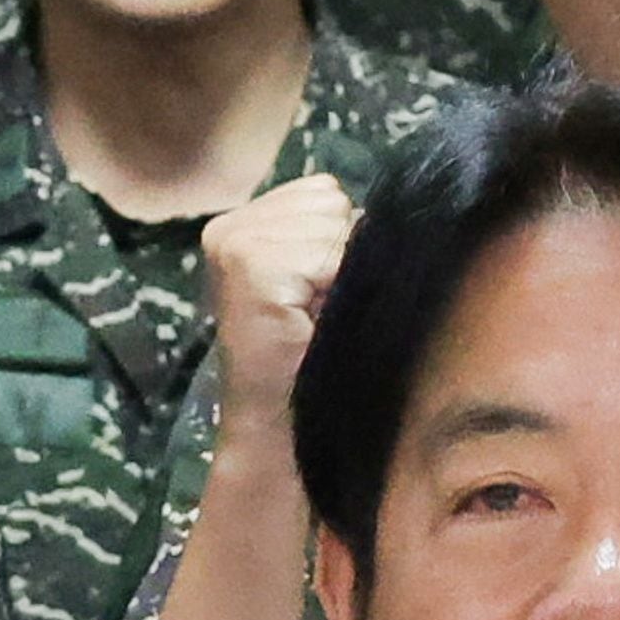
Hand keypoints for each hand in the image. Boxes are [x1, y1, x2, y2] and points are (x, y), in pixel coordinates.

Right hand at [200, 170, 356, 448]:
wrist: (278, 426)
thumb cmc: (306, 357)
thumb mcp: (318, 279)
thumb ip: (332, 231)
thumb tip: (392, 206)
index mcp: (240, 222)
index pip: (322, 192)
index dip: (337, 244)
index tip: (314, 294)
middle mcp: (227, 224)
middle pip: (330, 202)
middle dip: (338, 254)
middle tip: (313, 309)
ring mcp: (233, 242)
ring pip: (333, 223)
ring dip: (337, 273)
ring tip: (310, 316)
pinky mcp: (249, 265)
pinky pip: (327, 253)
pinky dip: (332, 287)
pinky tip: (307, 320)